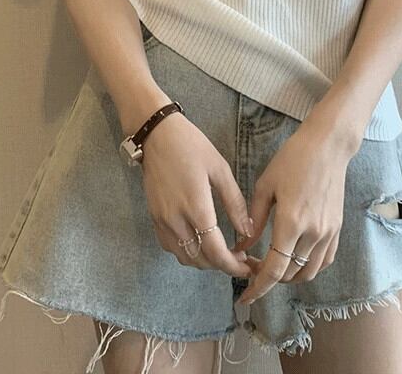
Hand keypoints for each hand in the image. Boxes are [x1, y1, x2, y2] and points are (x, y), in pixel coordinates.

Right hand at [140, 110, 254, 277]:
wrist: (156, 135)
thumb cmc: (191, 146)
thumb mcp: (219, 169)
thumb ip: (235, 202)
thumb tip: (248, 231)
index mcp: (196, 207)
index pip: (215, 251)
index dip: (233, 265)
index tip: (248, 267)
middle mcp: (176, 219)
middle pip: (201, 260)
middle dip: (223, 265)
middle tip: (241, 258)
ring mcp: (162, 220)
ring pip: (185, 257)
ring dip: (205, 261)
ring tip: (223, 252)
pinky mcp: (154, 217)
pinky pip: (171, 247)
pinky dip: (188, 252)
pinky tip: (201, 241)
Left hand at [231, 118, 353, 303]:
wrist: (327, 146)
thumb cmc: (292, 160)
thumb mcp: (265, 186)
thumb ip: (253, 219)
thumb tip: (242, 246)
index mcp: (291, 222)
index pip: (274, 269)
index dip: (257, 287)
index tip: (244, 296)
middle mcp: (312, 233)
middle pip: (289, 274)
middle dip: (268, 278)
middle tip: (252, 268)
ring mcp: (328, 232)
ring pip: (308, 272)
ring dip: (289, 276)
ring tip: (272, 265)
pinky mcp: (337, 228)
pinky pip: (324, 260)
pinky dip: (308, 267)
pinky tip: (295, 258)